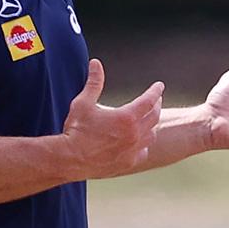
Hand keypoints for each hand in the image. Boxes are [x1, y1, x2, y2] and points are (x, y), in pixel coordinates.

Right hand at [61, 59, 161, 178]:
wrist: (69, 159)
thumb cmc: (76, 131)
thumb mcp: (83, 103)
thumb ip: (94, 83)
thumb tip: (96, 64)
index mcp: (126, 117)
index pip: (149, 100)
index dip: (155, 91)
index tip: (159, 86)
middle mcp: (134, 134)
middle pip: (154, 116)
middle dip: (156, 105)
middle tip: (155, 100)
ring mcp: (132, 150)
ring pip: (151, 135)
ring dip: (151, 125)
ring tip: (149, 120)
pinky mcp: (128, 163)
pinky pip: (143, 152)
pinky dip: (144, 145)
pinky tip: (140, 143)